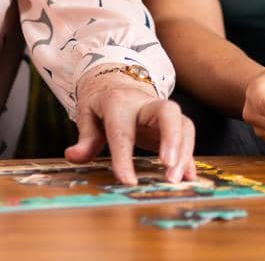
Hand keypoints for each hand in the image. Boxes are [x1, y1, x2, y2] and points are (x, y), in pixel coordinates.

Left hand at [66, 68, 195, 185]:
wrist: (118, 83)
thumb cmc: (102, 103)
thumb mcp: (87, 114)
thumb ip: (85, 137)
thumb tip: (73, 155)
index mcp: (119, 102)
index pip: (122, 130)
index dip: (124, 157)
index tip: (127, 181)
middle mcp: (146, 104)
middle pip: (168, 113)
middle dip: (171, 139)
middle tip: (167, 165)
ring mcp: (163, 113)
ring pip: (183, 125)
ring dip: (184, 152)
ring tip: (175, 179)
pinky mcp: (173, 124)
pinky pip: (187, 136)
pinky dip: (190, 157)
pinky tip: (190, 176)